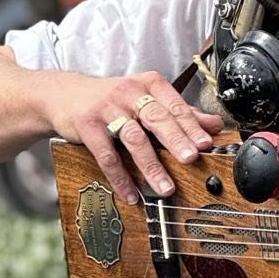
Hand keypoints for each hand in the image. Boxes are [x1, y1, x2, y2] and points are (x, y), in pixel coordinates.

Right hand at [48, 70, 222, 205]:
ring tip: (165, 188)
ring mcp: (107, 108)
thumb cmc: (112, 99)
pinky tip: (131, 193)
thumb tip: (214, 125)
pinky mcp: (87, 125)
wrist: (64, 93)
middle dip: (176, 140)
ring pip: (134, 138)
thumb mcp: (145, 98)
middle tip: (191, 159)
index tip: (206, 143)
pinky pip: (106, 155)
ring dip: (151, 165)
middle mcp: (129, 93)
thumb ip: (179, 112)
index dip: (192, 125)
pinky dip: (120, 177)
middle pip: (157, 118)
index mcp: (149, 84)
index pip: (174, 105)